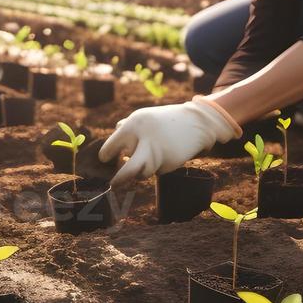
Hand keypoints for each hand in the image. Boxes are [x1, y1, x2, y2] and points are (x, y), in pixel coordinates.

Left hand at [99, 99, 236, 185]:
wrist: (197, 122)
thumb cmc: (164, 121)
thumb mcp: (143, 118)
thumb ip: (125, 130)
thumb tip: (109, 151)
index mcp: (134, 124)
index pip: (111, 147)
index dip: (106, 156)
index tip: (106, 160)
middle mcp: (145, 140)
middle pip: (128, 169)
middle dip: (120, 180)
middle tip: (113, 184)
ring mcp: (159, 153)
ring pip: (142, 173)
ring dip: (141, 171)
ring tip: (149, 158)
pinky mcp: (171, 163)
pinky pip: (157, 171)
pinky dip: (158, 166)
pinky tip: (166, 153)